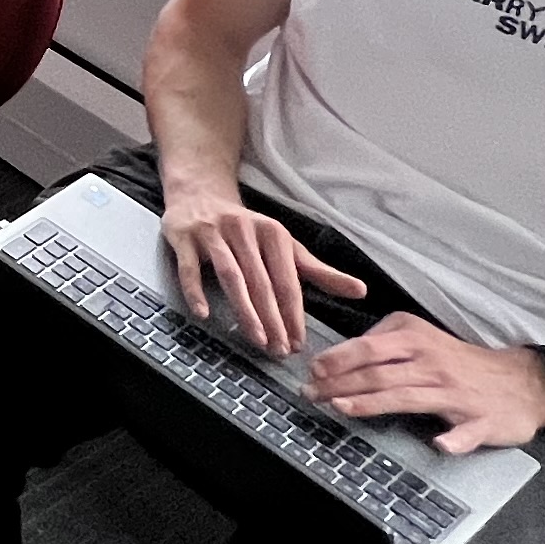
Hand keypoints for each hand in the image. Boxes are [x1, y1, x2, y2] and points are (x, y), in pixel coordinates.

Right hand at [160, 185, 368, 356]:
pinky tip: (204, 314)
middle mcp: (244, 230)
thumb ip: (319, 271)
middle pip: (261, 281)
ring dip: (244, 309)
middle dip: (273, 318)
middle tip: (279, 350)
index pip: (287, 280)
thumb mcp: (284, 246)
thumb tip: (360, 291)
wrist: (199, 194)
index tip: (298, 342)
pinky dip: (196, 292)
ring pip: (231, 276)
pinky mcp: (184, 237)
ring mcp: (212, 233)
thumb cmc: (246, 230)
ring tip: (257, 338)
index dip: (294, 313)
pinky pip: (189, 268)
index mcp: (273, 233)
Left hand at [310, 316, 544, 454]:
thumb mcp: (422, 338)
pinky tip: (440, 444)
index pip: (369, 347)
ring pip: (409, 397)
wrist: (523, 382)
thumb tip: (343, 355)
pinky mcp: (482, 421)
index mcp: (417, 340)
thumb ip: (386, 343)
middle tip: (311, 396)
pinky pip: (468, 432)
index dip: (338, 359)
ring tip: (344, 409)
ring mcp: (457, 393)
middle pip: (380, 373)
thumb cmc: (461, 362)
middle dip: (340, 384)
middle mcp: (433, 363)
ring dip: (373, 403)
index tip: (312, 370)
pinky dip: (455, 439)